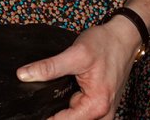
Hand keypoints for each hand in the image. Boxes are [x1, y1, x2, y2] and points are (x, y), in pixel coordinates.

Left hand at [16, 19, 140, 119]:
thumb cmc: (106, 44)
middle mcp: (103, 114)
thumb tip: (25, 75)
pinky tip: (66, 90)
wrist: (124, 37)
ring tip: (60, 88)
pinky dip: (71, 105)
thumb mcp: (76, 54)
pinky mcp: (101, 105)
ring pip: (75, 117)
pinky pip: (82, 112)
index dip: (44, 116)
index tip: (31, 109)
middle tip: (46, 95)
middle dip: (55, 112)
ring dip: (63, 109)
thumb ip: (50, 67)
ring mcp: (104, 111)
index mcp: (97, 106)